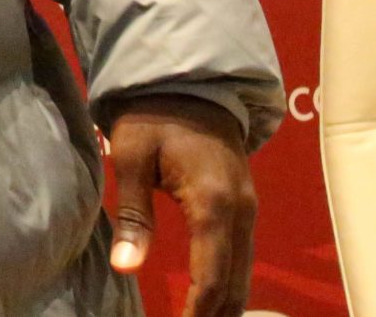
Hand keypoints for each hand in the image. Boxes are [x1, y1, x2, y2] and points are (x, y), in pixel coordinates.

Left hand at [105, 94, 256, 316]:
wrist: (188, 82)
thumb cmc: (152, 117)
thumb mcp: (132, 158)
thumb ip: (133, 215)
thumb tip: (126, 267)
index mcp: (213, 202)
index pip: (212, 275)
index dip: (198, 310)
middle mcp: (241, 211)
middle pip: (236, 282)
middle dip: (215, 314)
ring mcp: (249, 208)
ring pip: (245, 272)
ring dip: (226, 304)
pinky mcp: (245, 205)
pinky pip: (243, 256)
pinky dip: (231, 283)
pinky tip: (214, 301)